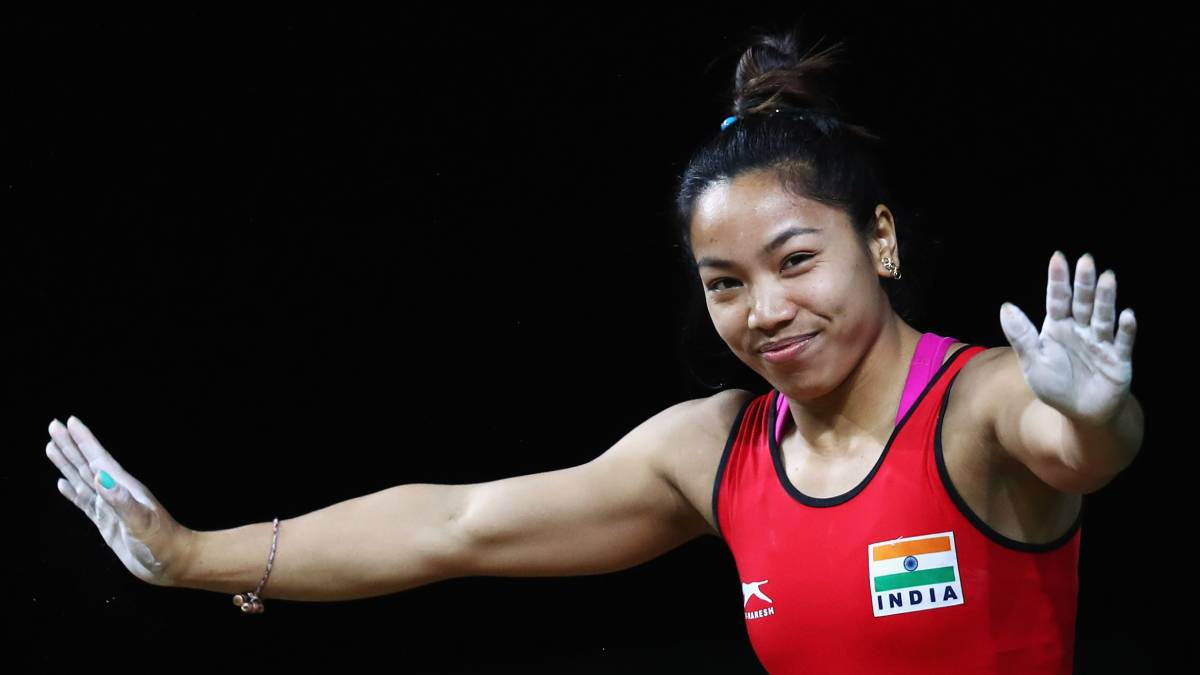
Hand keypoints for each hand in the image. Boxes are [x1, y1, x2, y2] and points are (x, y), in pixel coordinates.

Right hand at [45, 416, 194, 586]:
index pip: (99, 459)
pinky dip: (71, 492)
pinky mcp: (107, 522)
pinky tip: (62, 484)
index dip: (84, 440)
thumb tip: (100, 477)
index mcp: (124, 488)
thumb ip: (122, 501)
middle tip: (53, 425)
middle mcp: (116, 493)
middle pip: (87, 463)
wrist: (174, 561)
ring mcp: (110, 507)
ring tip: (52, 447)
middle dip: (70, 445)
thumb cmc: (163, 542)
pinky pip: (84, 502)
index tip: (68, 421)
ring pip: (82, 479)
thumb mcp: (143, 522)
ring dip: (67, 463)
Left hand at [998, 251, 1136, 425]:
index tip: (1058, 258)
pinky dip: (1125, 329)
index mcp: (1057, 327)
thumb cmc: (1056, 385)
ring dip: (1106, 299)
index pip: (1057, 299)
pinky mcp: (1118, 359)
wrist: (1081, 413)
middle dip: (1084, 283)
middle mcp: (1081, 330)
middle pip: (1083, 303)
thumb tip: (1005, 306)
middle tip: (1086, 260)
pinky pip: (1122, 342)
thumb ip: (1021, 335)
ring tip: (1108, 278)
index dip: (1058, 280)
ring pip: (1103, 317)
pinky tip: (1127, 315)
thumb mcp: (1032, 361)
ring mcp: (1101, 342)